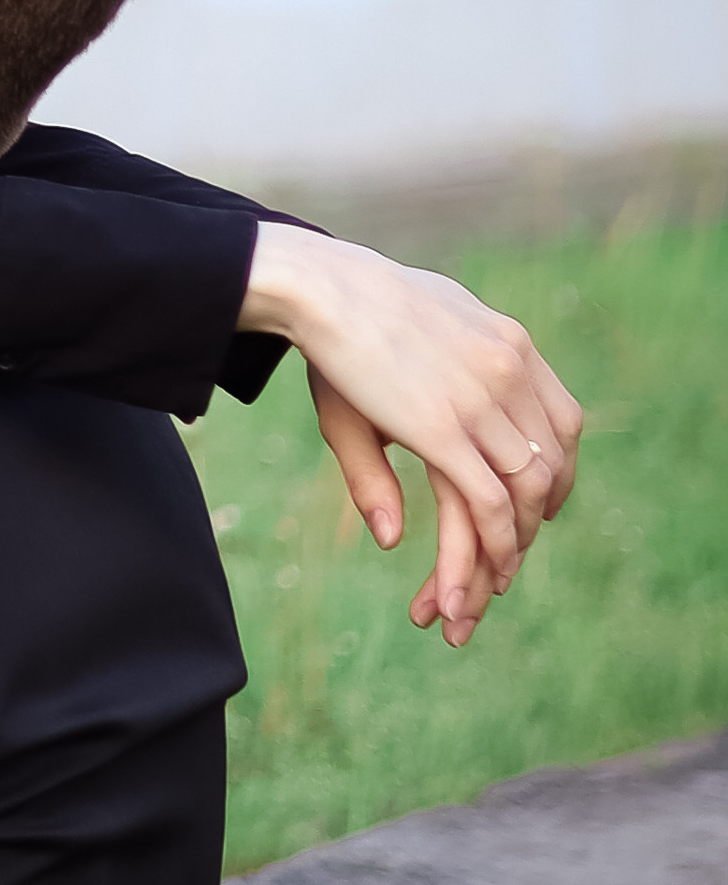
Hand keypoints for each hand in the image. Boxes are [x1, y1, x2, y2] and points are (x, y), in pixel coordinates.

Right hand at [238, 228, 580, 643]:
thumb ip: (407, 439)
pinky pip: (487, 506)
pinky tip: (456, 591)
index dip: (558, 478)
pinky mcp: (445, 430)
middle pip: (547, 473)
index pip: (564, 427)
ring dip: (502, 558)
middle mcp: (512, 374)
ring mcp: (483, 403)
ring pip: (521, 499)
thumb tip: (393, 535)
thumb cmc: (344, 316)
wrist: (320, 282)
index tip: (536, 515)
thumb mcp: (395, 372)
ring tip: (473, 601)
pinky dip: (483, 554)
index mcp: (511, 345)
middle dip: (527, 533)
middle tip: (501, 577)